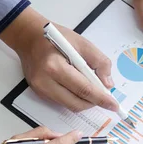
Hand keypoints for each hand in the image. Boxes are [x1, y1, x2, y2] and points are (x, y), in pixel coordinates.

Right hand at [0, 7, 119, 112]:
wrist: (29, 37)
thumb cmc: (55, 37)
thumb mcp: (82, 43)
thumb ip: (99, 62)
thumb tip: (108, 84)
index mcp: (55, 66)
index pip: (83, 89)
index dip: (101, 99)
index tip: (114, 105)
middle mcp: (45, 82)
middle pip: (76, 103)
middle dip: (94, 102)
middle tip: (105, 97)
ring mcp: (40, 89)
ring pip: (69, 106)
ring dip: (84, 101)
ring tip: (92, 90)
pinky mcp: (39, 93)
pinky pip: (62, 102)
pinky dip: (74, 98)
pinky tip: (78, 87)